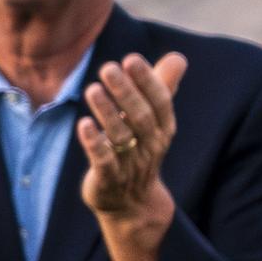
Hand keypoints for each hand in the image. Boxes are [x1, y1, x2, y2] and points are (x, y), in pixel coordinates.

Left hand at [78, 53, 188, 225]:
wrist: (131, 203)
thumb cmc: (140, 150)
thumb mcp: (154, 121)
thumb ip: (163, 88)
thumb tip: (178, 57)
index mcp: (163, 129)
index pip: (159, 102)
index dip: (147, 81)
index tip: (131, 59)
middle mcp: (150, 146)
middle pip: (140, 117)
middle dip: (125, 91)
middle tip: (108, 67)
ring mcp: (130, 164)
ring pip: (120, 136)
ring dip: (107, 112)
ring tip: (92, 89)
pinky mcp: (109, 179)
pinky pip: (104, 161)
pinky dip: (94, 143)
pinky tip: (83, 124)